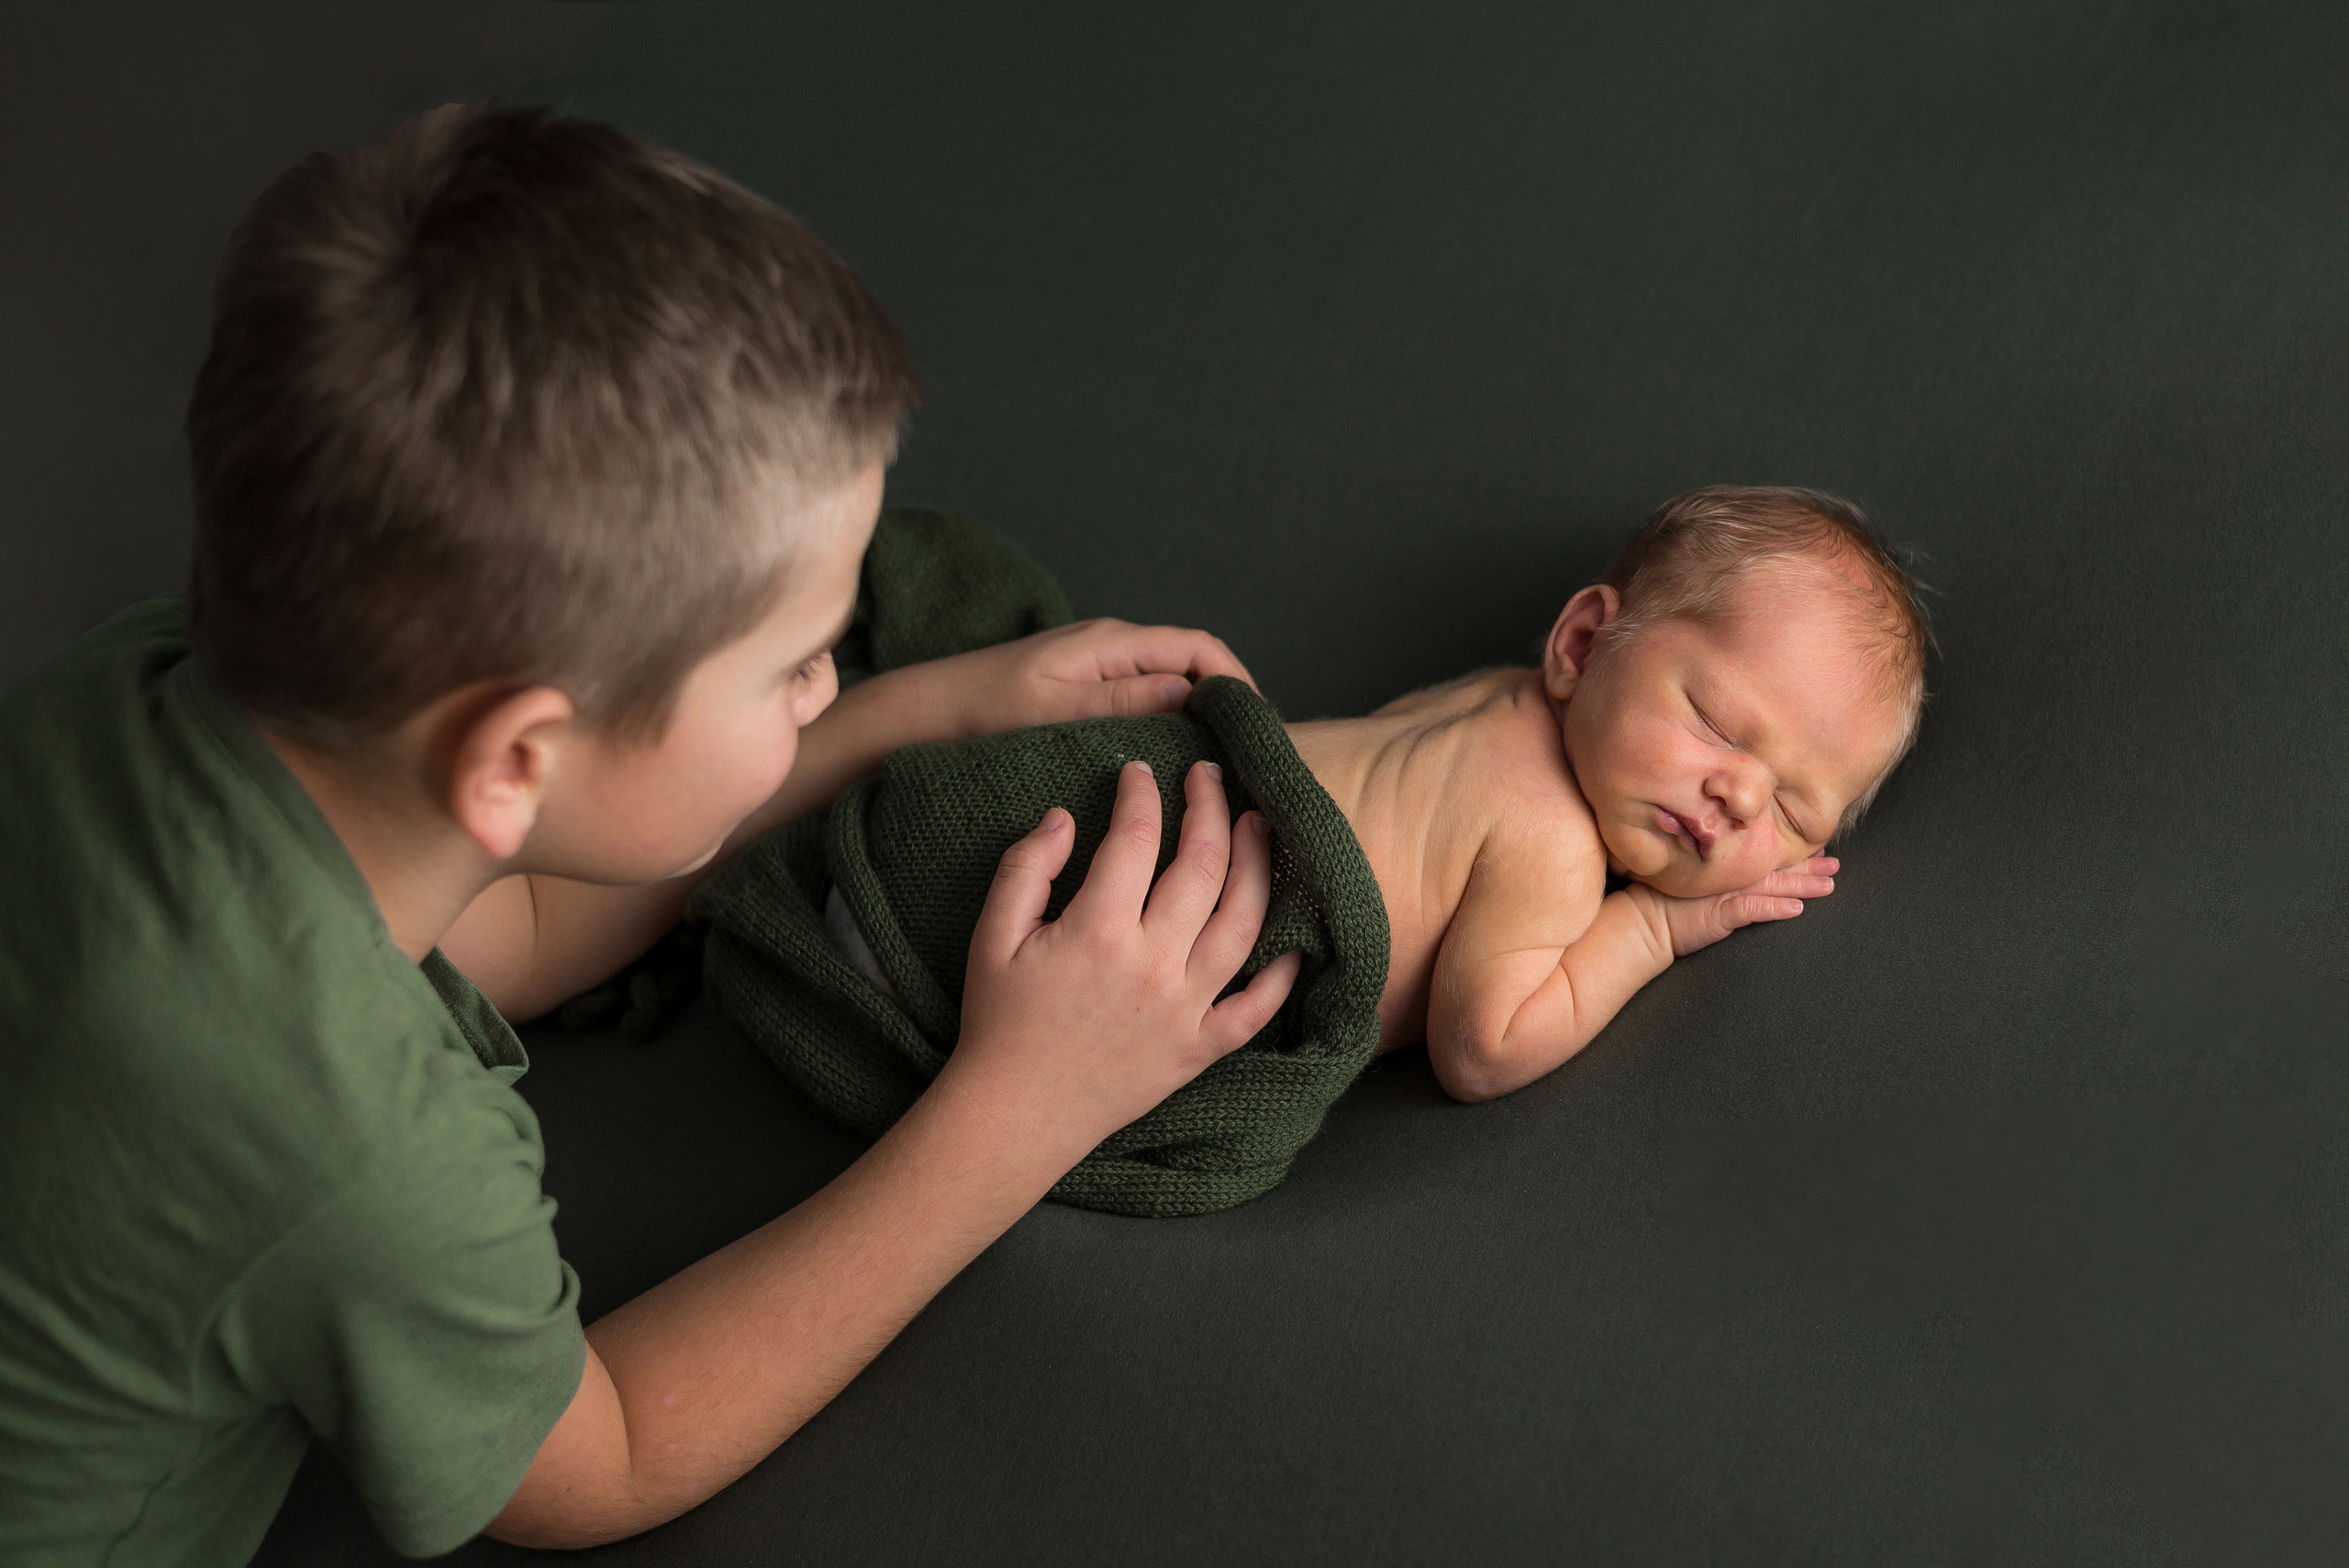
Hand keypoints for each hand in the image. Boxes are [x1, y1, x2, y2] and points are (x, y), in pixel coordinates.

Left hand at [922, 618, 1256, 737]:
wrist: (927, 710)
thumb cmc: (982, 709)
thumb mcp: (1053, 712)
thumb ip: (1120, 702)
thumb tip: (1190, 695)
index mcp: (1110, 643)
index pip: (1198, 648)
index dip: (1237, 682)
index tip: (1257, 727)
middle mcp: (1113, 646)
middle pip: (1195, 661)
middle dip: (1229, 699)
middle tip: (1252, 750)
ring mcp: (1102, 665)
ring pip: (1174, 679)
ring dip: (1202, 711)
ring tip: (1225, 756)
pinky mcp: (1090, 686)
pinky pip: (1148, 694)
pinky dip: (1173, 718)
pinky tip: (1179, 753)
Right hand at [941, 759, 1303, 1161]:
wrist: (1013, 1115)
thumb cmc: (998, 1022)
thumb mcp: (991, 936)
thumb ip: (1026, 867)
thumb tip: (1064, 817)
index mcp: (1098, 930)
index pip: (1136, 837)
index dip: (1141, 794)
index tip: (1139, 771)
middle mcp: (1152, 964)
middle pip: (1203, 866)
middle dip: (1210, 808)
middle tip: (1209, 777)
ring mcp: (1184, 1009)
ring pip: (1243, 923)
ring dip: (1258, 866)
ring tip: (1259, 826)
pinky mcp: (1199, 1049)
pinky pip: (1256, 1009)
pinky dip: (1283, 976)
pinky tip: (1296, 940)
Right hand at [1632, 855, 1838, 957]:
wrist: (1639, 923)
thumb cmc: (1655, 900)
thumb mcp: (1684, 879)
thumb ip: (1704, 867)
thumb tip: (1716, 856)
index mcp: (1721, 866)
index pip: (1761, 856)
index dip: (1788, 853)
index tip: (1812, 848)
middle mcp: (1726, 876)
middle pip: (1774, 868)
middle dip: (1807, 865)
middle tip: (1834, 862)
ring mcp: (1723, 894)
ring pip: (1772, 886)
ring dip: (1803, 884)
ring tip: (1830, 884)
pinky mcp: (1719, 915)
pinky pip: (1753, 910)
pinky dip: (1776, 909)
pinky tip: (1798, 909)